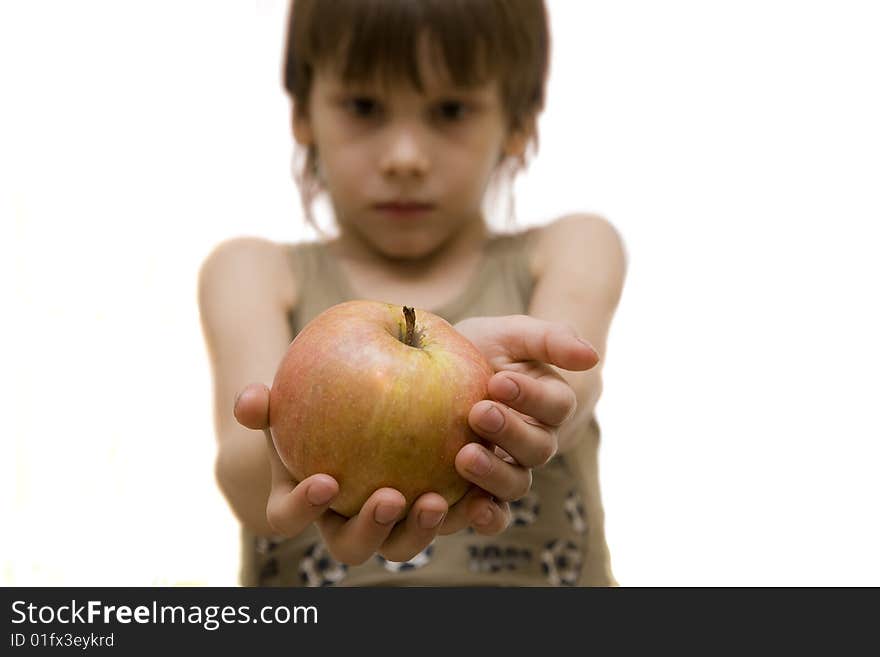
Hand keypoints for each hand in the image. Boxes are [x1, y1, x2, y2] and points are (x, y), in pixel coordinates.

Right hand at [234, 384, 449, 565]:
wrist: (355, 409)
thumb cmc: (312, 404)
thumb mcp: (287, 398)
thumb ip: (265, 402)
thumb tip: (249, 399)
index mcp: (301, 503)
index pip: (289, 517)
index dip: (303, 508)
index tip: (325, 481)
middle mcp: (344, 523)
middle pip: (353, 546)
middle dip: (371, 529)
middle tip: (390, 497)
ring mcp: (388, 524)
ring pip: (402, 544)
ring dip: (420, 530)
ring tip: (437, 499)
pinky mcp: (428, 512)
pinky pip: (447, 521)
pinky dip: (464, 512)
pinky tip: (480, 492)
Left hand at [438, 315, 599, 535]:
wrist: (443, 369)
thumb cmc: (483, 347)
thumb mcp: (511, 334)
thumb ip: (551, 339)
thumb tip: (592, 358)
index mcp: (549, 403)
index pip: (555, 405)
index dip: (531, 396)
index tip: (499, 380)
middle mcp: (534, 441)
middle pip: (538, 448)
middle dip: (509, 432)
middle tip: (478, 412)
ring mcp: (509, 469)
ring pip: (517, 484)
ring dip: (494, 474)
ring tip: (464, 455)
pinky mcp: (480, 492)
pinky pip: (493, 514)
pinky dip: (487, 517)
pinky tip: (471, 509)